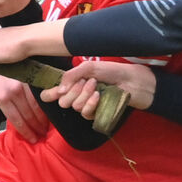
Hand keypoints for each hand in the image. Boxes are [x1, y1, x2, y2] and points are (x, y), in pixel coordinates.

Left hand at [0, 72, 49, 141]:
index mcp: (2, 97)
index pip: (16, 119)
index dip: (25, 132)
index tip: (32, 139)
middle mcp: (14, 91)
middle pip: (28, 115)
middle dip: (36, 128)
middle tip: (41, 137)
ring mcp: (25, 84)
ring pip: (37, 107)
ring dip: (42, 120)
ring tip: (46, 129)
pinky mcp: (32, 78)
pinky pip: (40, 96)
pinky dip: (44, 107)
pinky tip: (48, 114)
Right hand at [41, 60, 156, 118]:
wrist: (132, 80)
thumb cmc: (112, 71)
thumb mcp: (89, 68)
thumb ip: (71, 75)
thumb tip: (60, 90)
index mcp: (72, 84)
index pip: (51, 94)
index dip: (50, 94)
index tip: (57, 90)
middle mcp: (77, 95)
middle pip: (62, 101)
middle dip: (73, 90)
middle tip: (87, 81)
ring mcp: (86, 105)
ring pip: (74, 106)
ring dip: (85, 94)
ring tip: (96, 85)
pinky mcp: (96, 114)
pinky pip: (85, 113)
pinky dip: (91, 103)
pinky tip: (99, 96)